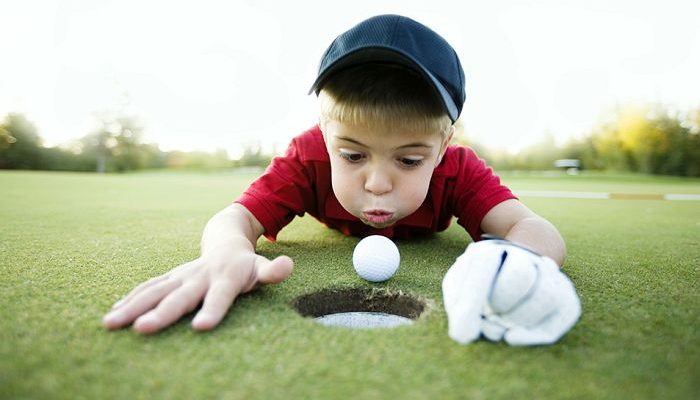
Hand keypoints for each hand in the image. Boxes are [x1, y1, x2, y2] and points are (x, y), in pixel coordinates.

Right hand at [102, 248, 292, 333]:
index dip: (212, 310)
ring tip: (111, 323)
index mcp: (225, 277)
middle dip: (161, 313)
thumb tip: (287, 266)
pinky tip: (112, 315)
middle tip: (143, 329)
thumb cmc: (245, 264)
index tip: (201, 327)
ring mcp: (181, 275)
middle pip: (180, 296)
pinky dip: (129, 300)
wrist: (225, 239)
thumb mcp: (262, 267)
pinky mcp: (169, 277)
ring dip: (133, 306)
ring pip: (155, 291)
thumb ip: (273, 271)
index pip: (220, 296)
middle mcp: (199, 276)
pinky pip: (147, 288)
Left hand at [442, 237, 580, 345]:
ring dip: (520, 321)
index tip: (461, 331)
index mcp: (489, 249)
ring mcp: (547, 272)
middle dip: (501, 305)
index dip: (473, 299)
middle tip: (488, 318)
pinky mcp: (565, 292)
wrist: (507, 274)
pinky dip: (539, 333)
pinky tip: (514, 338)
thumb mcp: (458, 290)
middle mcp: (522, 255)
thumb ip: (459, 309)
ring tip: (500, 328)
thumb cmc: (476, 287)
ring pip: (547, 294)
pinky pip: (566, 311)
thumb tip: (463, 336)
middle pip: (520, 275)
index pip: (485, 263)